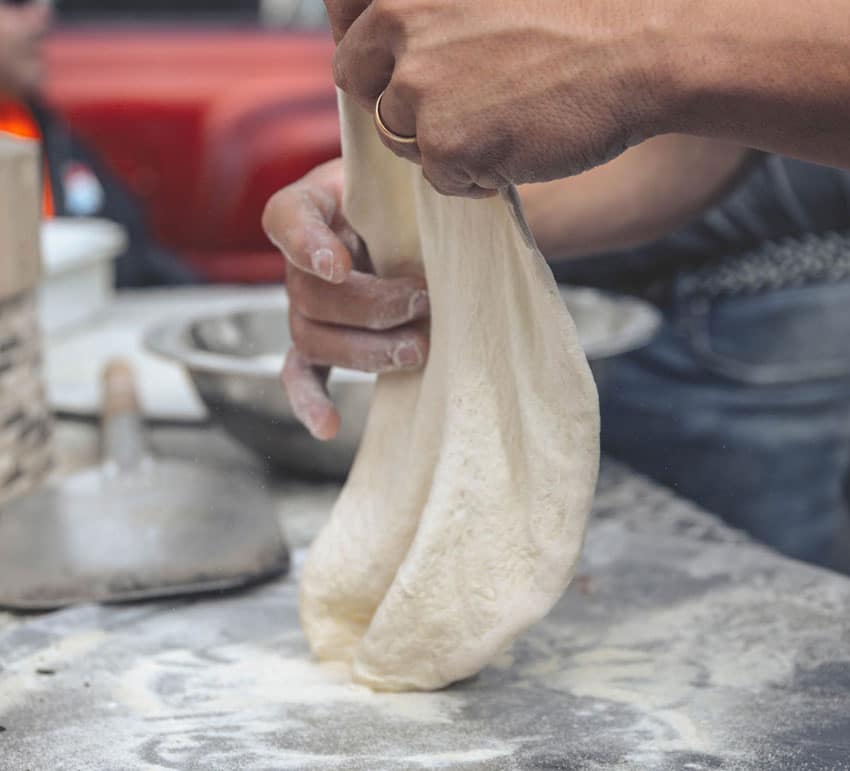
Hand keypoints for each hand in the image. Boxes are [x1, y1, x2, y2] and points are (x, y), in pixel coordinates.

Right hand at [263, 158, 429, 439]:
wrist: (418, 226)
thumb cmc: (414, 197)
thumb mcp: (411, 177)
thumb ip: (417, 183)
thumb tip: (460, 192)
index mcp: (315, 206)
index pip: (288, 218)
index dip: (306, 244)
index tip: (338, 263)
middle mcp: (302, 259)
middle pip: (308, 293)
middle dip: (369, 306)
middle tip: (421, 301)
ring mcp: (306, 305)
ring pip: (312, 338)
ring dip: (364, 350)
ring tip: (416, 350)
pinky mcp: (321, 342)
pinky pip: (301, 374)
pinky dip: (311, 400)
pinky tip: (329, 426)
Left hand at [327, 0, 668, 196]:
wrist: (642, 46)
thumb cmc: (579, 8)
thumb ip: (431, 4)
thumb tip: (382, 23)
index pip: (345, 16)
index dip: (373, 45)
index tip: (403, 58)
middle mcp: (396, 19)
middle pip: (360, 80)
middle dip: (398, 96)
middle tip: (459, 97)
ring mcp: (418, 83)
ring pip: (398, 134)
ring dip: (438, 138)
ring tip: (501, 117)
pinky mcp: (444, 141)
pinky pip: (437, 176)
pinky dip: (471, 174)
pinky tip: (515, 146)